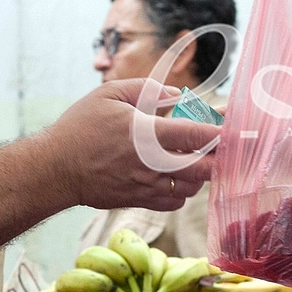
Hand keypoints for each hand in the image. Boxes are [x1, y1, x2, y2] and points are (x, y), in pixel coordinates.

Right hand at [44, 79, 219, 211]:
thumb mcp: (110, 94)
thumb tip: (177, 94)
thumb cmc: (80, 128)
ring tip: (199, 159)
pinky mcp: (139, 201)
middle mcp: (152, 163)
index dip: (221, 133)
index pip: (195, 135)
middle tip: (228, 148)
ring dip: (202, 174)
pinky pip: (175, 202)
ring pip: (192, 187)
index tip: (237, 130)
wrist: (53, 170)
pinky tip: (178, 177)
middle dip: (222, 159)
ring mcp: (147, 185)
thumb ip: (148, 90)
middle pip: (204, 168)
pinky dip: (183, 192)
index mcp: (147, 134)